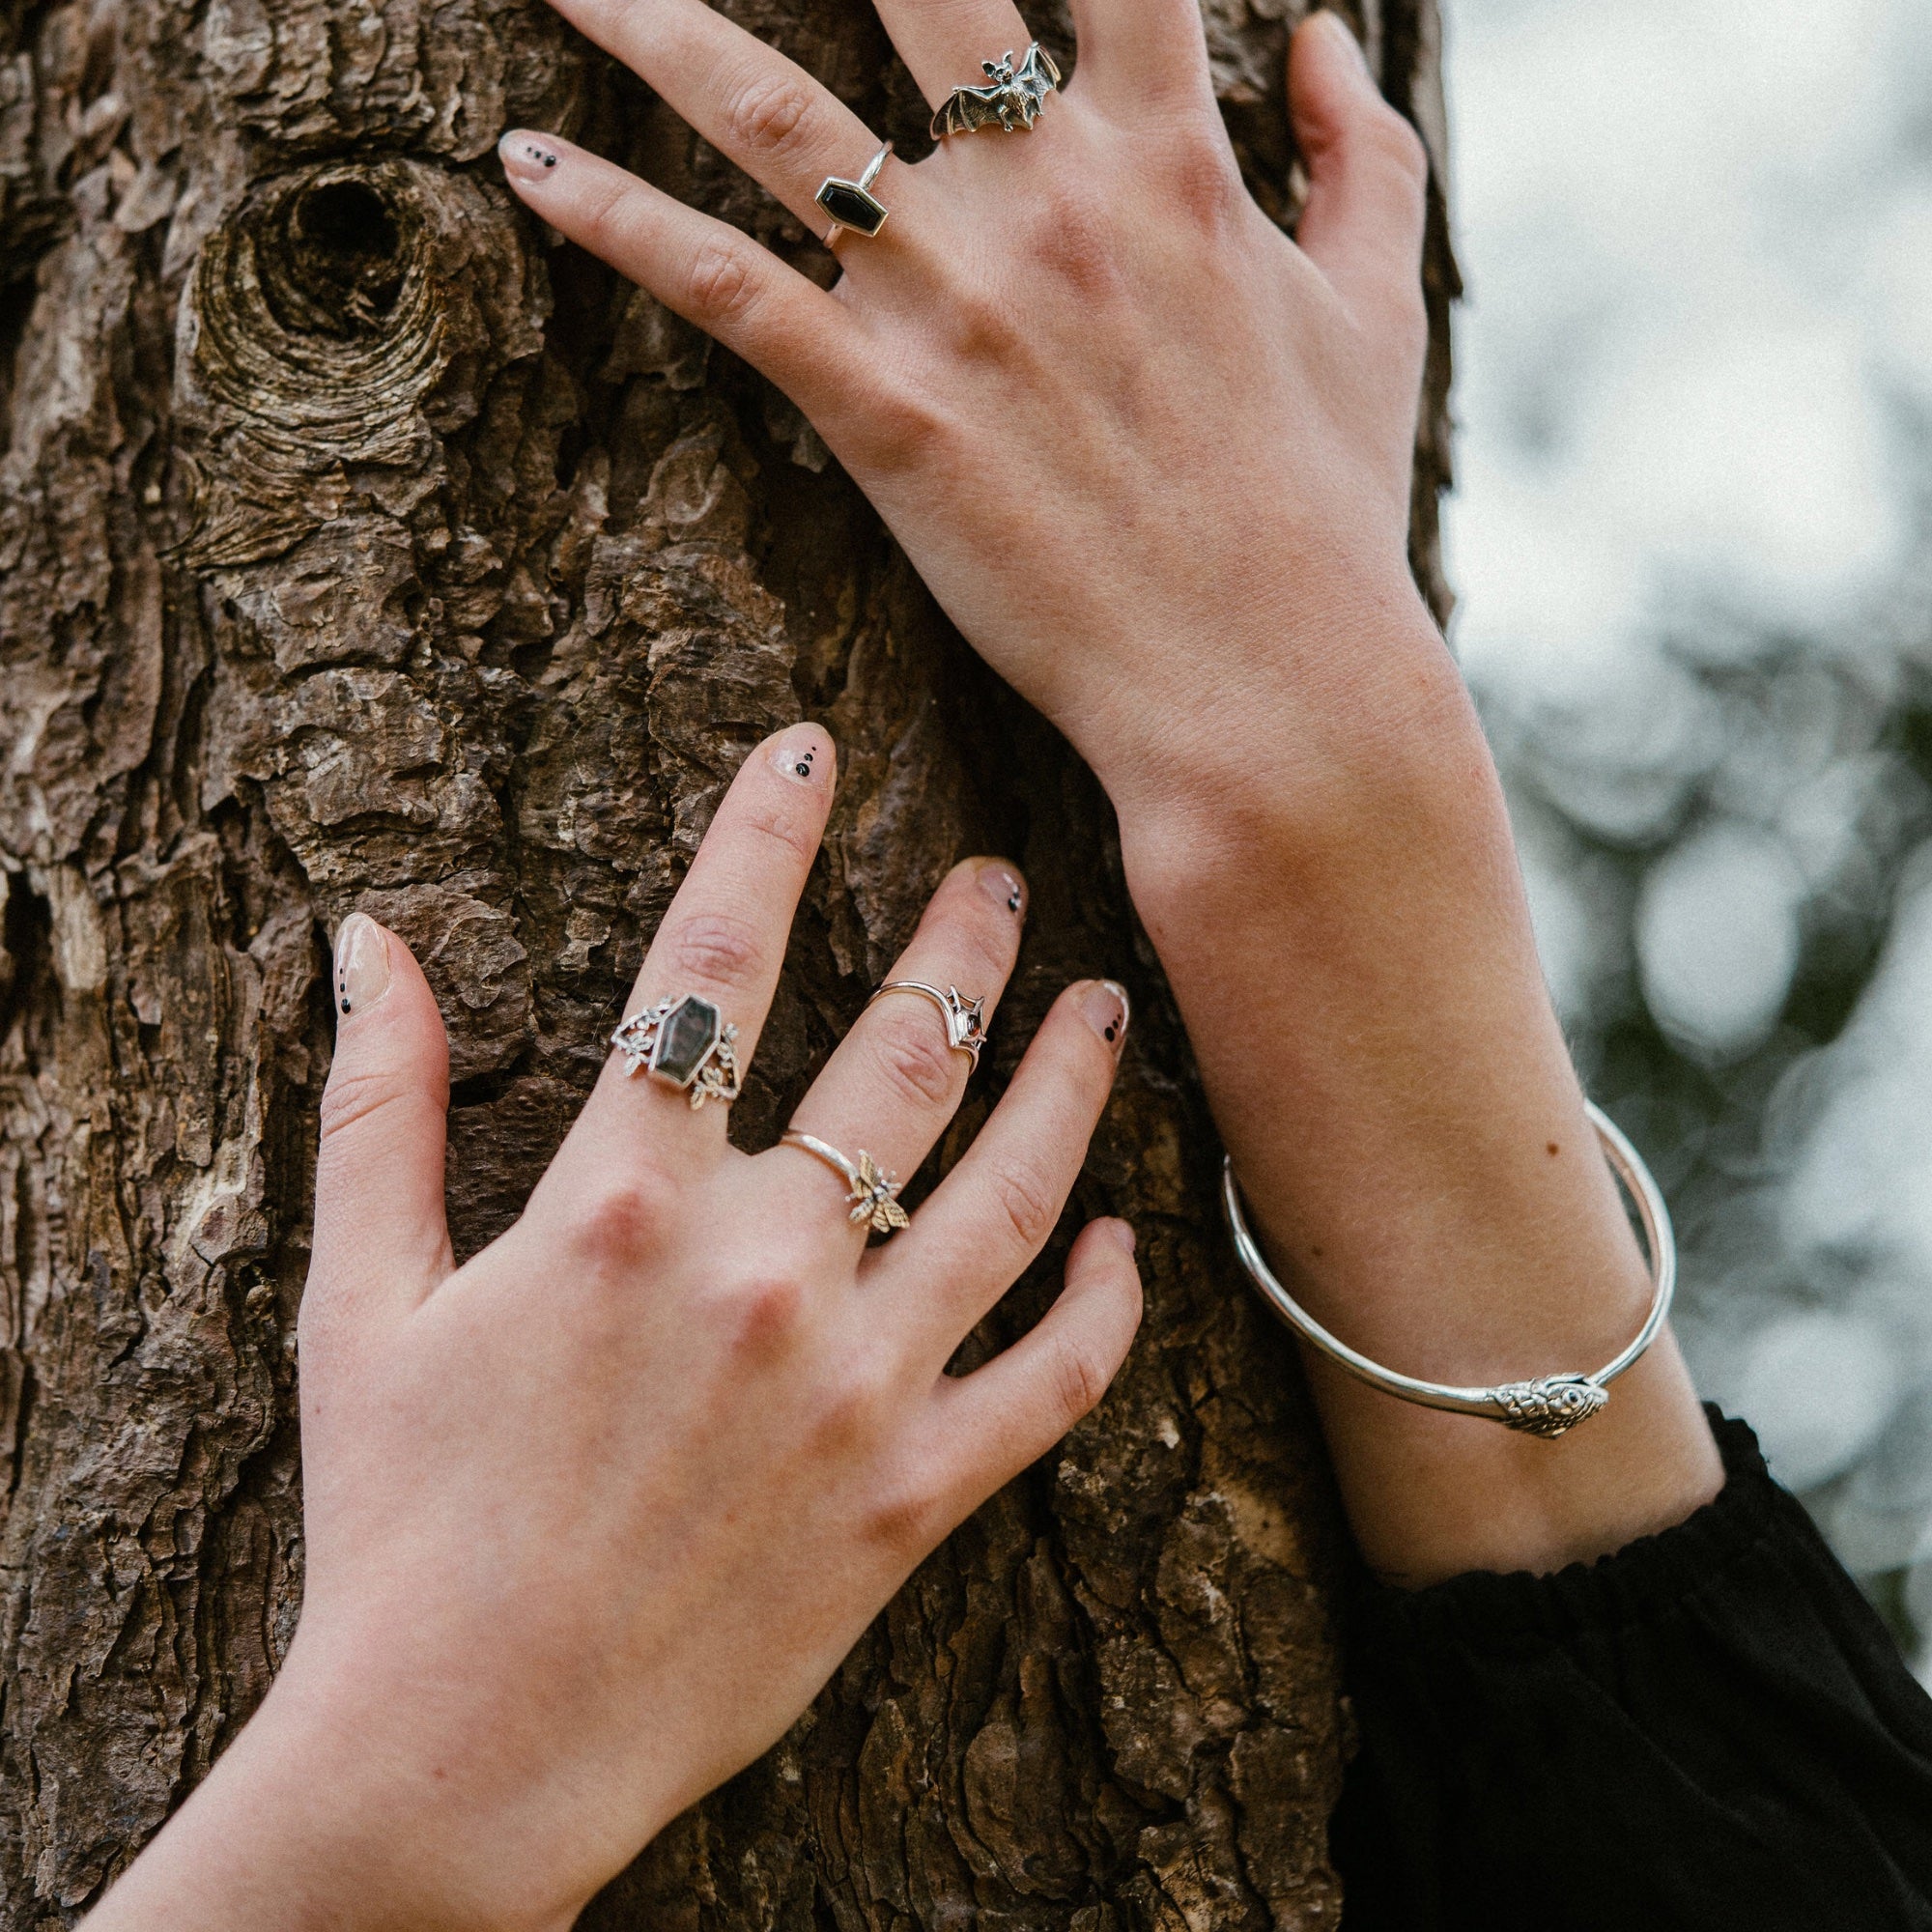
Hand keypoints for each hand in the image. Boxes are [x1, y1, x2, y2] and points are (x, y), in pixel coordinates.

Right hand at [87, 727, 1139, 1931]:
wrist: (464, 1749)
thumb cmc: (398, 1520)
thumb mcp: (360, 1301)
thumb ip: (377, 1107)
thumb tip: (367, 941)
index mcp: (622, 1203)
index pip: (710, 958)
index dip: (765, 829)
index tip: (810, 745)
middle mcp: (762, 1268)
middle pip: (902, 1050)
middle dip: (963, 940)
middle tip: (1000, 879)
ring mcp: (858, 1384)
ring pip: (1013, 1186)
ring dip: (1071, 1076)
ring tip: (1104, 1000)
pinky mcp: (917, 1497)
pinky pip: (1053, 1380)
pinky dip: (1107, 1305)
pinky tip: (1125, 1241)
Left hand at [494, 8, 1434, 819]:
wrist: (1266, 680)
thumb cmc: (1325, 509)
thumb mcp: (1377, 315)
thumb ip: (1362, 156)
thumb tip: (1319, 31)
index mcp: (1173, 159)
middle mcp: (1051, 198)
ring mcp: (957, 301)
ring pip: (770, 113)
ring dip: (648, 22)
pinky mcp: (887, 412)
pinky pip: (722, 285)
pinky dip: (612, 218)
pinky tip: (522, 162)